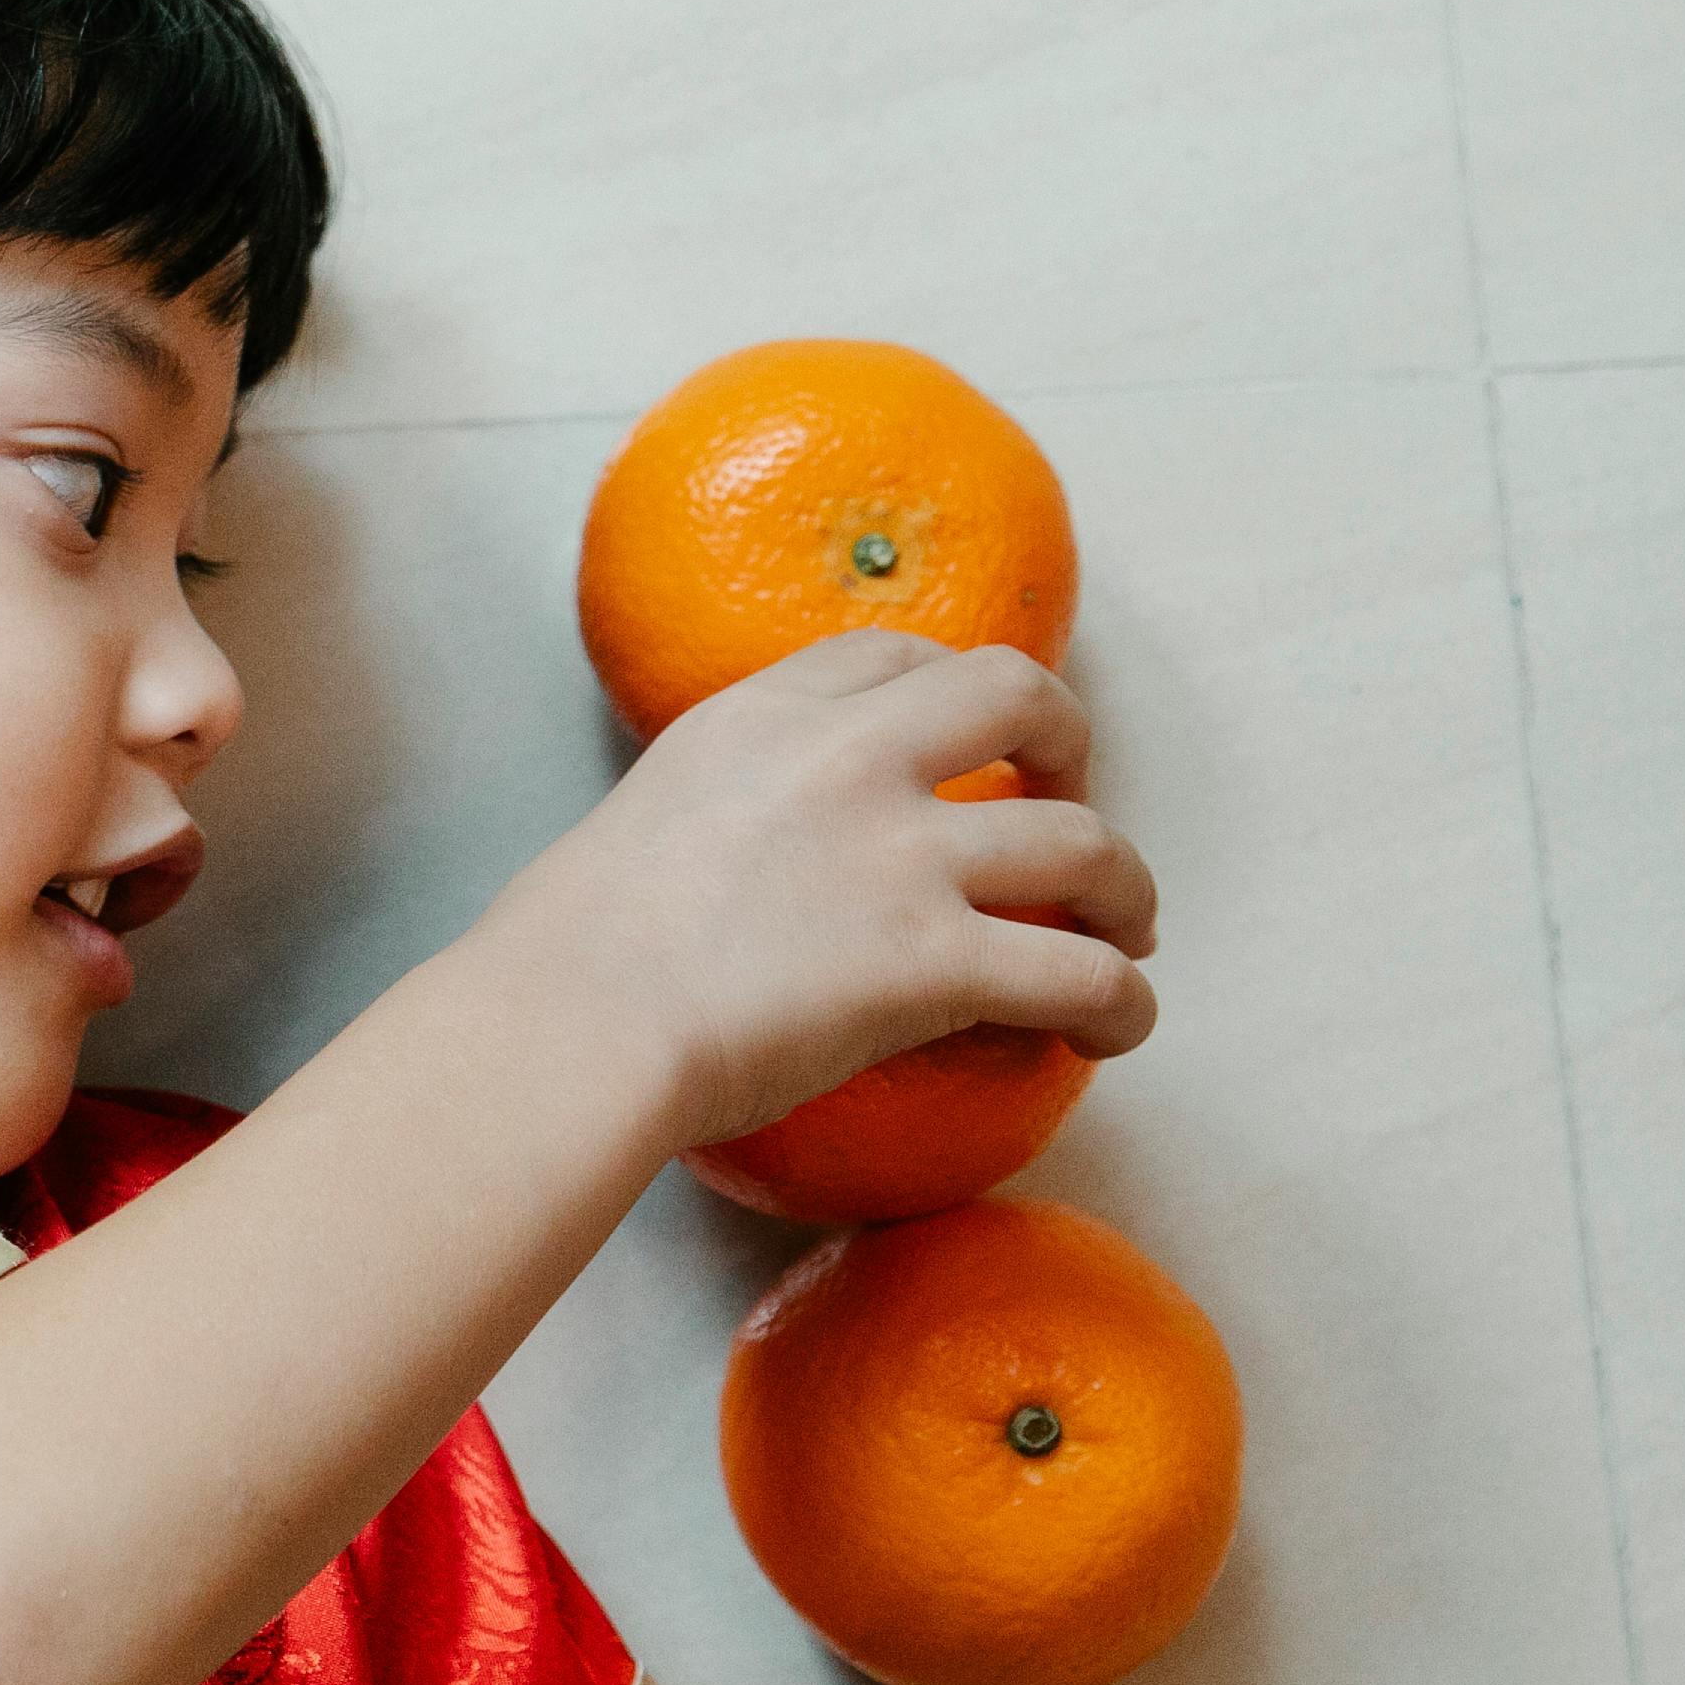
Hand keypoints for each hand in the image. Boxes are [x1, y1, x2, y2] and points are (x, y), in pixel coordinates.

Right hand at [476, 632, 1158, 1157]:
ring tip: (1124, 931)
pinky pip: (1080, 974)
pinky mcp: (936, 959)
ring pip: (1083, 842)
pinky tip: (1113, 1029)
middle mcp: (848, 760)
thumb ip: (708, 820)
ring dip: (1124, 888)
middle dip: (1071, 742)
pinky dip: (1121, 1002)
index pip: (891, 654)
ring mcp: (903, 855)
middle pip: (1017, 693)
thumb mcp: (635, 824)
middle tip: (1070, 802)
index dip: (952, 689)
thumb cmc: (560, 957)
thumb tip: (726, 878)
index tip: (966, 737)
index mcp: (758, 718)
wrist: (570, 1025)